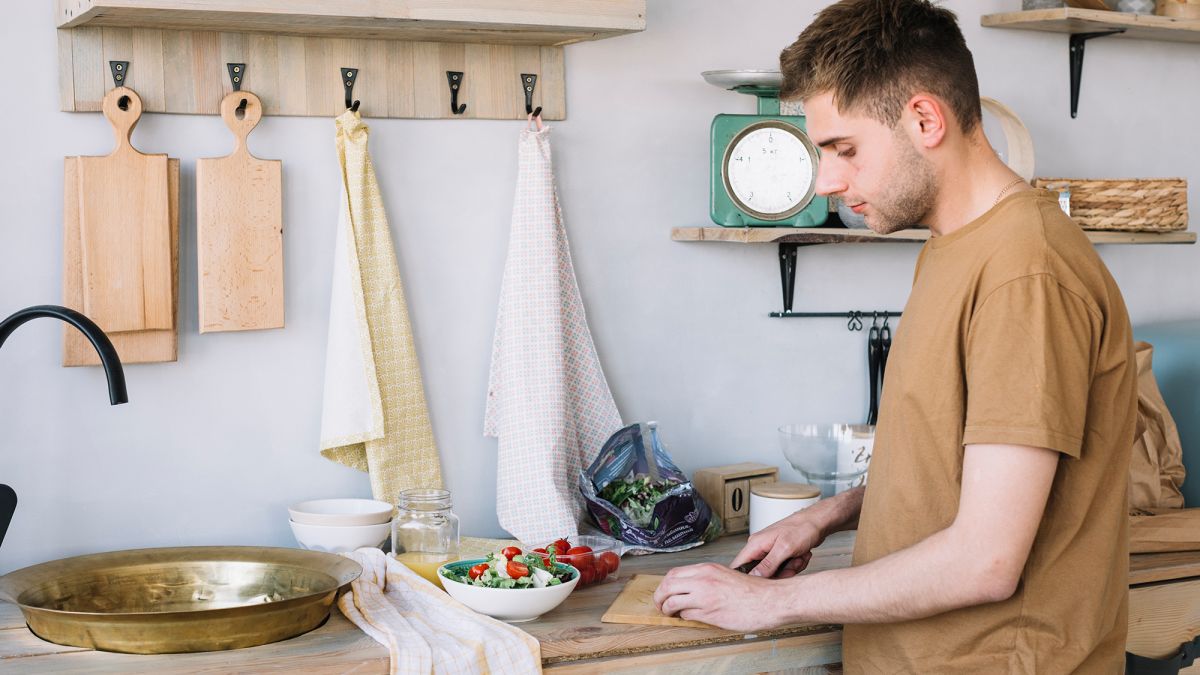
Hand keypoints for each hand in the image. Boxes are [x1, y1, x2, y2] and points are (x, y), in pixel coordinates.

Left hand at [653, 563, 789, 631]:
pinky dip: (683, 616)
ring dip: (667, 609)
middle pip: (667, 586)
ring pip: (672, 601)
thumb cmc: (753, 591)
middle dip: (659, 597)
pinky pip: (687, 614)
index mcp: (708, 569)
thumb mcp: (725, 575)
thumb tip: (691, 587)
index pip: (674, 573)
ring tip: (670, 612)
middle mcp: (703, 580)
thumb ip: (707, 579)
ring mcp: (706, 596)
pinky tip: (687, 617)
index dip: (664, 584)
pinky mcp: (710, 613)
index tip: (664, 591)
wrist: (769, 600)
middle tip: (659, 604)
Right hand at [730, 512, 824, 578]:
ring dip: (790, 569)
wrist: (818, 522)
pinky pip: (784, 569)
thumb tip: (753, 577)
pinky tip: (801, 556)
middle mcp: (760, 548)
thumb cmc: (802, 528)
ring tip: (798, 557)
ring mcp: (770, 552)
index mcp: (755, 544)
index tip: (761, 584)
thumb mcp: (784, 548)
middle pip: (760, 574)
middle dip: (779, 574)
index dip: (746, 579)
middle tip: (791, 566)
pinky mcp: (780, 555)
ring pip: (775, 573)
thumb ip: (767, 564)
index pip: (739, 565)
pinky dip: (795, 565)